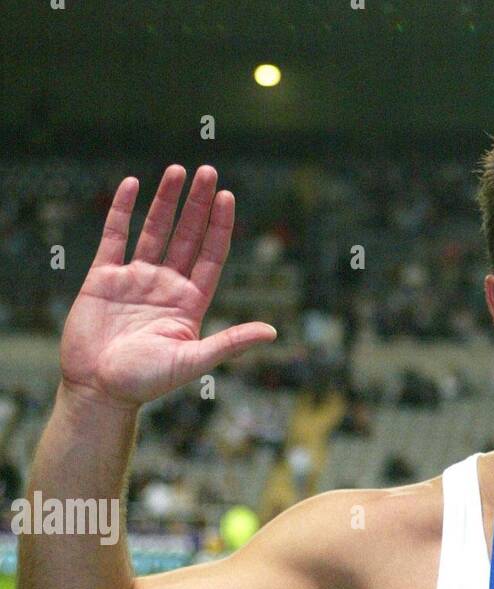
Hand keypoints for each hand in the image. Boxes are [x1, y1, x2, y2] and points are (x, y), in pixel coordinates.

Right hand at [59, 165, 276, 409]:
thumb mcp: (193, 361)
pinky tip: (133, 185)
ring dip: (166, 201)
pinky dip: (122, 211)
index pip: (211, 257)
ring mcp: (135, 280)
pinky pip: (115, 236)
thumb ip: (230, 342)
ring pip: (153, 231)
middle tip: (209, 171)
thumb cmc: (145, 382)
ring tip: (178, 170)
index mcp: (189, 305)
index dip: (220, 227)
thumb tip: (272, 332)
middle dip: (198, 205)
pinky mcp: (104, 278)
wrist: (98, 389)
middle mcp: (166, 287)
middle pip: (187, 237)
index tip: (228, 197)